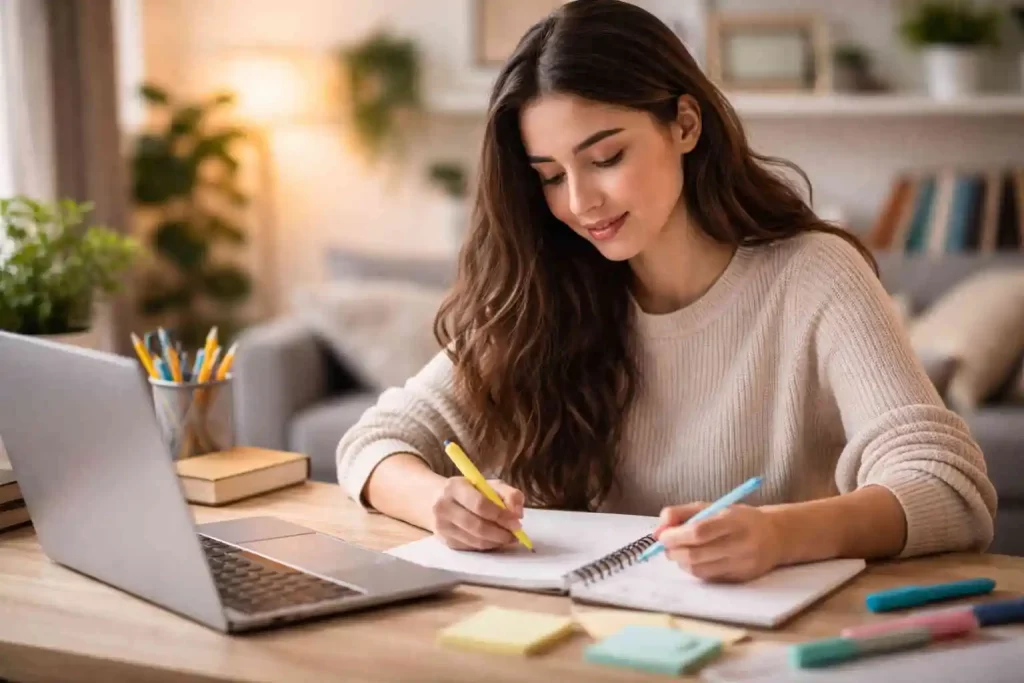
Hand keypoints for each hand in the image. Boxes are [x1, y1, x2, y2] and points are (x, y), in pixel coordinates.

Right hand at [431, 477, 524, 550]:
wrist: (434, 498)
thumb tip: (518, 514)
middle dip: (501, 532)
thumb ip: (508, 494)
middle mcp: (443, 507)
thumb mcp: (488, 484)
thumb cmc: (468, 490)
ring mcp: (442, 527)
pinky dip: (487, 546)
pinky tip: (495, 540)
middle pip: (477, 526)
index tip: (516, 521)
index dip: (501, 515)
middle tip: (516, 534)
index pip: (480, 504)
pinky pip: (471, 548)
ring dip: (496, 542)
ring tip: (509, 537)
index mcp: (454, 487)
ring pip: (475, 540)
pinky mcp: (444, 541)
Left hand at [655, 501, 783, 582]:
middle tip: (667, 546)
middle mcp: (740, 544)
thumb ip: (681, 513)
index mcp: (733, 520)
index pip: (699, 531)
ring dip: (681, 562)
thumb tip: (657, 531)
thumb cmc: (738, 518)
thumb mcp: (712, 506)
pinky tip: (695, 560)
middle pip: (696, 554)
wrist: (775, 536)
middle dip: (673, 551)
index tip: (662, 536)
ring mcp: (741, 564)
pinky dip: (694, 570)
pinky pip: (708, 578)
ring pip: (699, 570)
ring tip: (679, 552)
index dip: (675, 536)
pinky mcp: (740, 579)